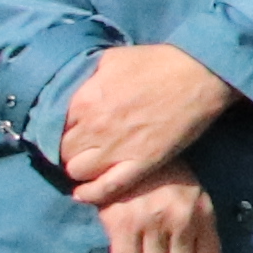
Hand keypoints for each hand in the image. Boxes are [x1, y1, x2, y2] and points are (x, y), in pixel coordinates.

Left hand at [59, 41, 241, 202]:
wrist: (199, 74)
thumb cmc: (157, 62)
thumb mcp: (111, 59)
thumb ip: (87, 77)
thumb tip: (73, 87)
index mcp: (84, 100)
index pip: (53, 126)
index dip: (60, 129)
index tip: (68, 130)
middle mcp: (94, 127)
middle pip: (63, 151)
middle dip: (68, 150)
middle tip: (80, 148)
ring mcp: (117, 148)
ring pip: (78, 171)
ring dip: (80, 169)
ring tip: (89, 164)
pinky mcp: (141, 163)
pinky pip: (107, 187)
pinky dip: (92, 193)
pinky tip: (85, 194)